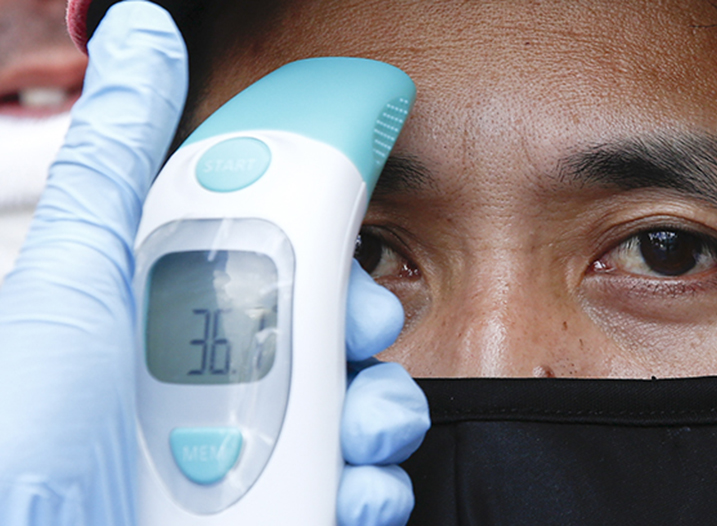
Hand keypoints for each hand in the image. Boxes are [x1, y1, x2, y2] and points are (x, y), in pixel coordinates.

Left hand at [0, 2, 427, 524]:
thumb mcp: (75, 279)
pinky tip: (355, 489)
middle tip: (359, 328)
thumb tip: (142, 37)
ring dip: (383, 409)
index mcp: (178, 311)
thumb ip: (118, 161)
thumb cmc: (24, 440)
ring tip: (361, 428)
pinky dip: (376, 488)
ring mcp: (257, 455)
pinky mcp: (287, 513)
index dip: (326, 212)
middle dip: (363, 319)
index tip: (367, 166)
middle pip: (330, 328)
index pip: (274, 243)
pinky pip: (362, 491)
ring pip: (363, 410)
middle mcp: (220, 381)